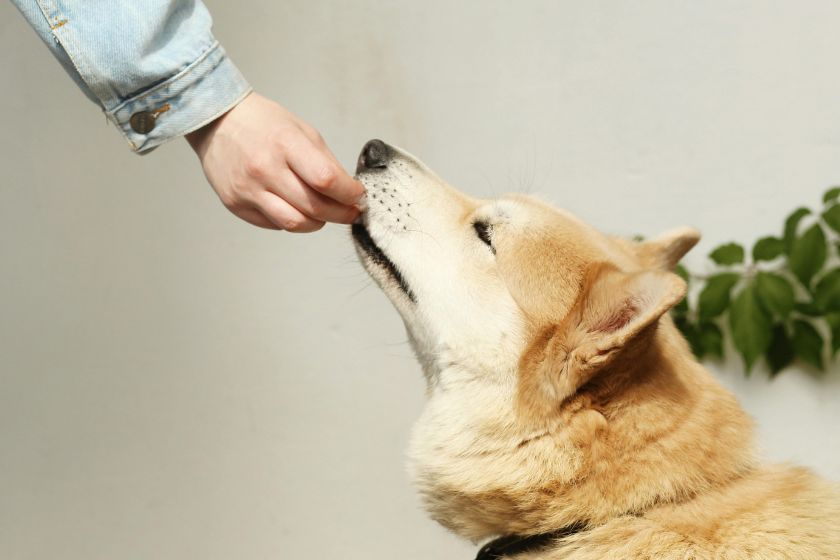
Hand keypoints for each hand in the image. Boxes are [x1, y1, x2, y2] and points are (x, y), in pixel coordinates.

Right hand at [185, 92, 363, 231]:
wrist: (217, 122)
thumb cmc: (262, 123)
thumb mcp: (302, 130)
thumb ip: (325, 162)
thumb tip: (347, 190)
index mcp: (285, 144)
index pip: (326, 179)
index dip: (349, 194)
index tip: (359, 197)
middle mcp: (265, 169)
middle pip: (315, 207)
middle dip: (341, 214)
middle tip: (351, 212)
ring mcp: (248, 190)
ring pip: (295, 224)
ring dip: (318, 223)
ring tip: (324, 214)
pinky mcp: (236, 205)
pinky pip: (275, 224)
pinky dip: (292, 220)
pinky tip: (295, 207)